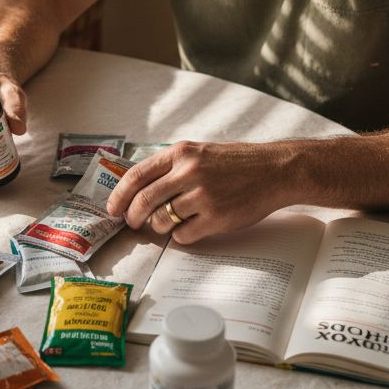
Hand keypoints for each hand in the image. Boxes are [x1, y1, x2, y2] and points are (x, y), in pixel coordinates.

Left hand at [105, 141, 286, 242]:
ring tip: (169, 223)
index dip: (120, 195)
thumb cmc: (238, 163)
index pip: (137, 175)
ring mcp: (202, 196)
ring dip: (159, 227)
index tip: (113, 208)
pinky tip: (192, 227)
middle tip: (133, 223)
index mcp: (181, 153)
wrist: (275, 170)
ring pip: (161, 221)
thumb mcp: (201, 152)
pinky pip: (183, 235)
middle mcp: (189, 172)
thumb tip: (140, 190)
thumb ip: (172, 167)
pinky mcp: (216, 217)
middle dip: (133, 217)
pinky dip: (182, 236)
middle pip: (144, 202)